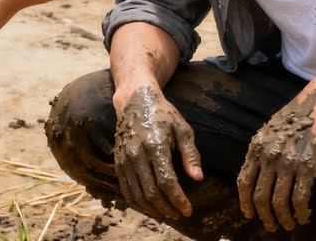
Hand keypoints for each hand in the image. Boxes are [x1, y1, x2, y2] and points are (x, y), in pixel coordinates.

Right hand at [112, 85, 202, 218]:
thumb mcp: (182, 129)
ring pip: (136, 194)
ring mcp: (124, 159)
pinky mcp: (118, 162)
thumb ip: (190, 155)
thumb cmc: (163, 115)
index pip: (166, 181)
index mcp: (155, 145)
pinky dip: (137, 202)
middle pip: (150, 192)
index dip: (178, 199)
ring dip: (152, 209)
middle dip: (166, 208)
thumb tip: (198, 178)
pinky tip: (149, 206)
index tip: (188, 210)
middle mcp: (137, 154)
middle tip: (178, 214)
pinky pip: (126, 189)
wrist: (134, 101)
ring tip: (166, 213)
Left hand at [237, 84, 315, 231]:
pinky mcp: (307, 166)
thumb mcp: (273, 129)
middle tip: (271, 226)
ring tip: (289, 224)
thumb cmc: (302, 115)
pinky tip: (303, 215)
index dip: (245, 201)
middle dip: (264, 216)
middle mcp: (268, 155)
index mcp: (257, 146)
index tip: (249, 214)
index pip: (243, 180)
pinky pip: (299, 198)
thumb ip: (265, 148)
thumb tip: (262, 170)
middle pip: (259, 196)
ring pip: (278, 201)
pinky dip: (300, 212)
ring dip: (283, 218)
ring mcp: (287, 162)